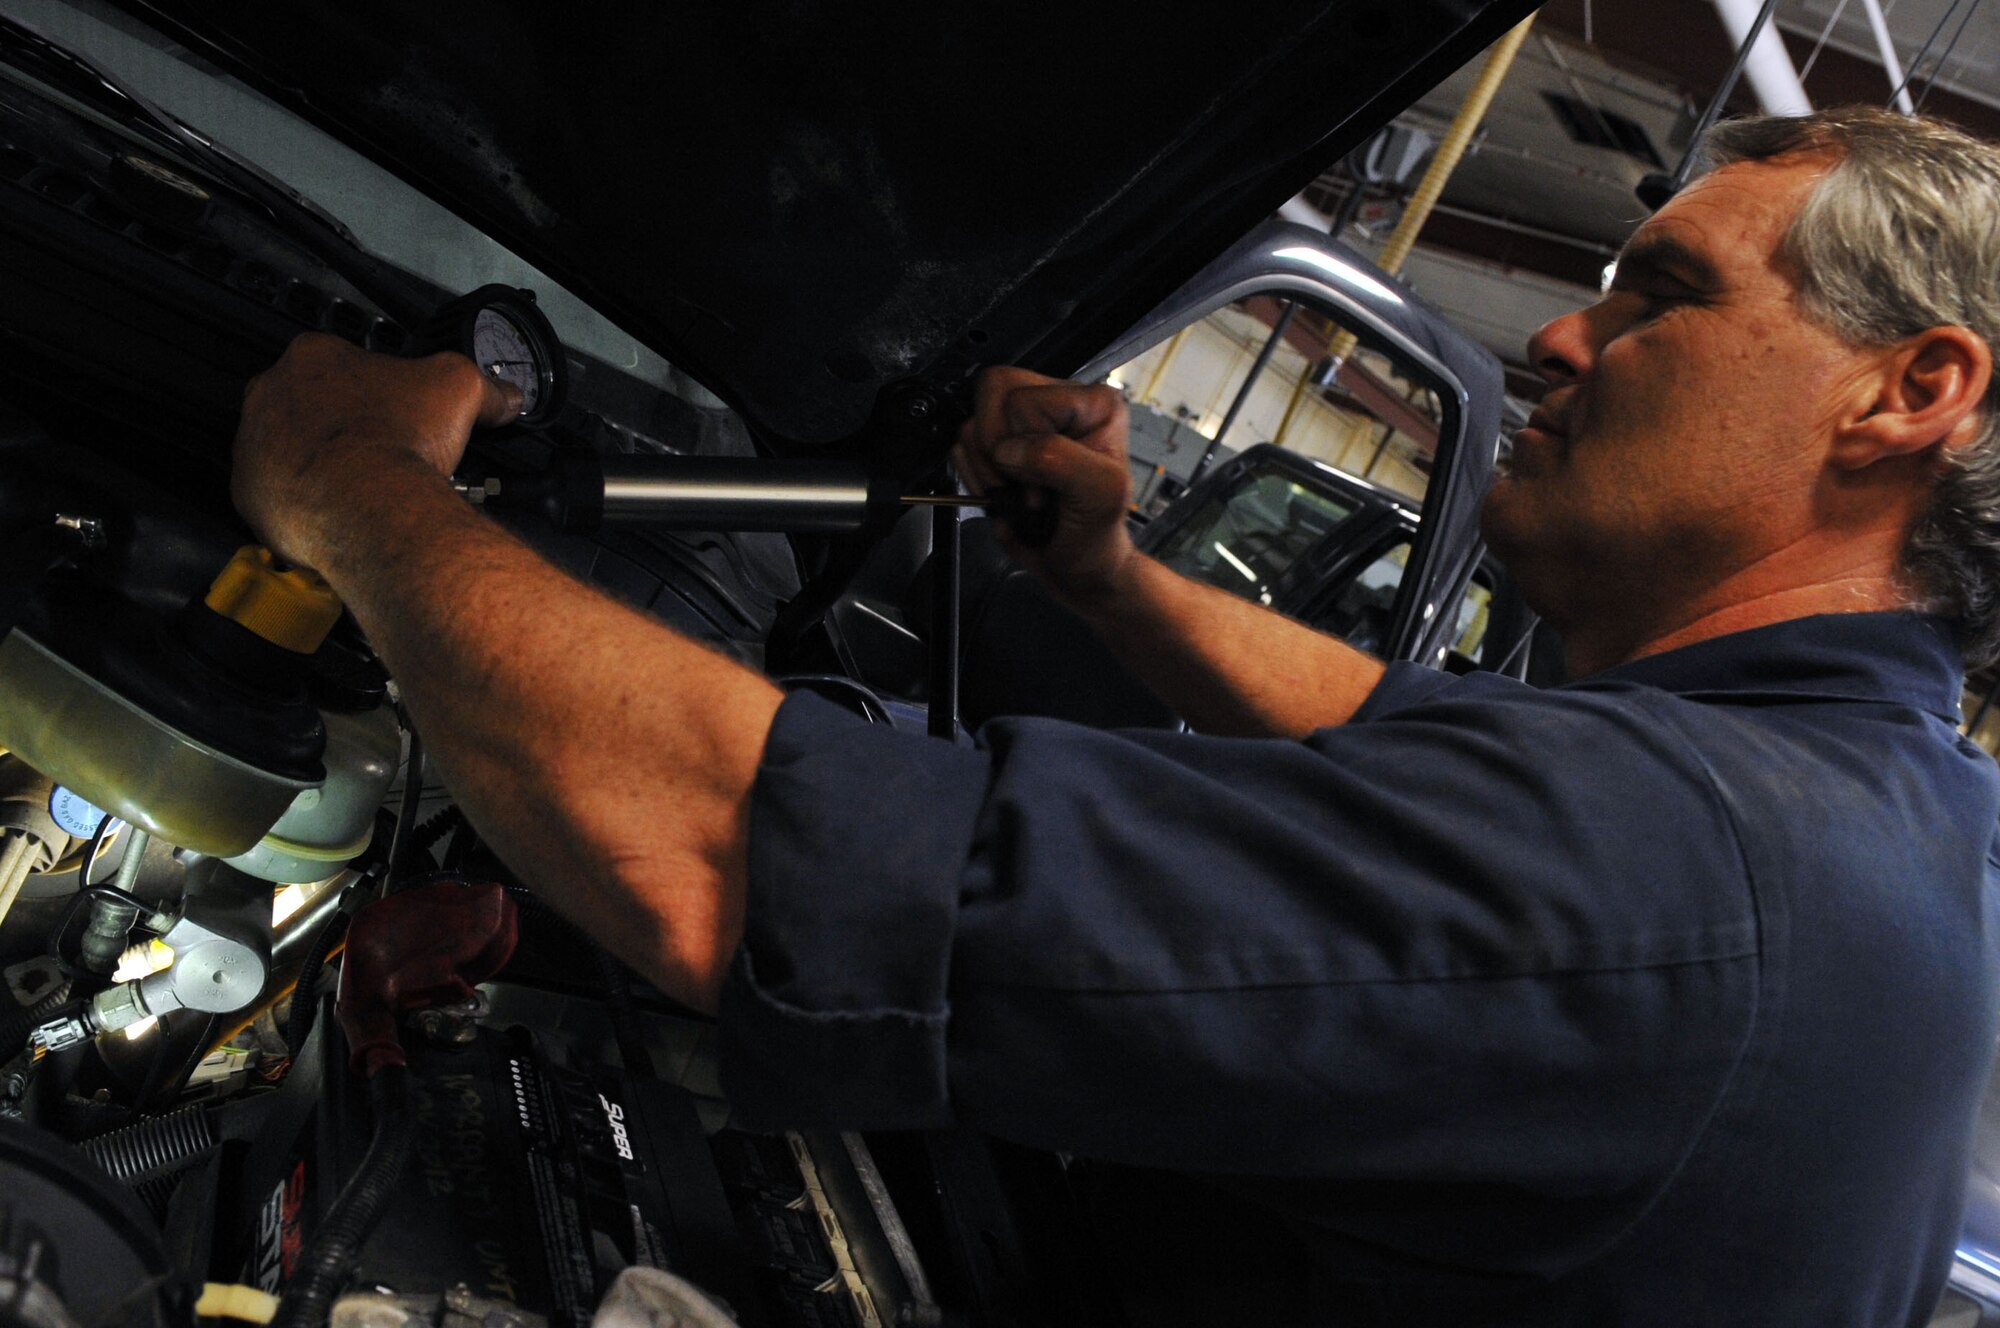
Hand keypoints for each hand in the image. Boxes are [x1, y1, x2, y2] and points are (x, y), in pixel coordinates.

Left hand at [233, 333, 520, 568]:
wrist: (367, 507)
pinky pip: (277, 495)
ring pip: (291, 450)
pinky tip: (340, 512)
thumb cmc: (396, 443)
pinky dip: (305, 504)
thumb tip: (505, 396)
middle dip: (346, 426)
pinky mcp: (249, 492)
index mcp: (315, 356)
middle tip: (384, 450)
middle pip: (312, 405)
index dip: (379, 389)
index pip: (346, 362)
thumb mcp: (461, 389)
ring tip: (364, 486)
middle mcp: (272, 393)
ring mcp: (254, 444)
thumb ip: (484, 386)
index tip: (400, 411)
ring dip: (322, 464)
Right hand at [953, 366, 1136, 606]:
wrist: (1076, 565)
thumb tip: (1010, 448)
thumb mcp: (1099, 493)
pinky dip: (976, 478)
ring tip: (1019, 492)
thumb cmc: (1096, 531)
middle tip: (1028, 485)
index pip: (1025, 400)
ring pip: (972, 423)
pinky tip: (1005, 492)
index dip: (1026, 445)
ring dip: (988, 469)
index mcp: (1091, 403)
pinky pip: (961, 445)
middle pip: (992, 393)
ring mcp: (1022, 423)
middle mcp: (1057, 402)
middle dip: (1000, 451)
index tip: (1048, 483)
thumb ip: (1058, 458)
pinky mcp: (997, 444)